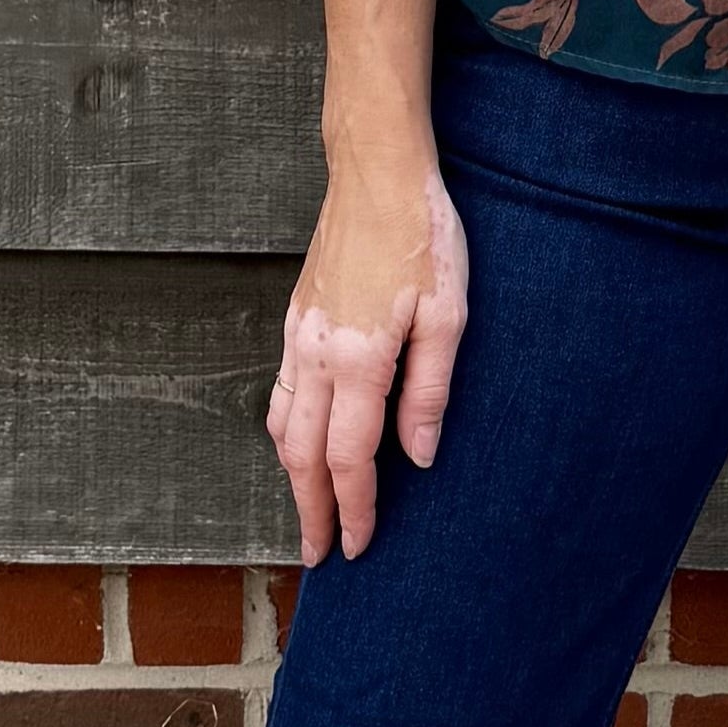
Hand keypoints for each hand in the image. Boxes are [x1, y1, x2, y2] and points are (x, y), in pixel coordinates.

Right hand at [266, 143, 468, 565]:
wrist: (375, 172)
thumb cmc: (422, 235)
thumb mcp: (448, 314)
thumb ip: (429, 390)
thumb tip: (417, 456)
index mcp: (359, 359)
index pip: (348, 458)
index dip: (354, 508)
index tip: (358, 545)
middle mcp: (315, 354)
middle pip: (301, 455)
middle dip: (310, 509)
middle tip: (319, 554)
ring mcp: (297, 336)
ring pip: (280, 426)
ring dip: (291, 476)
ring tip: (309, 510)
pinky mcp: (294, 319)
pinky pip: (279, 392)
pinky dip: (285, 434)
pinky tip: (300, 445)